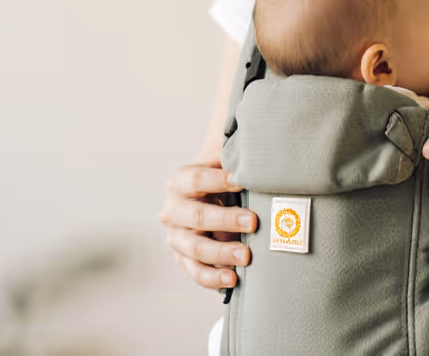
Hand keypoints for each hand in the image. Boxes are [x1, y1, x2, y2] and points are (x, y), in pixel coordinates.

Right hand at [159, 157, 257, 289]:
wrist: (203, 199)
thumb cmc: (218, 180)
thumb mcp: (220, 164)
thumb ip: (232, 155)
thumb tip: (255, 150)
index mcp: (179, 182)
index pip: (197, 179)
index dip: (219, 180)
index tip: (243, 181)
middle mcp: (172, 210)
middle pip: (198, 216)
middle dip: (227, 219)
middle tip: (253, 221)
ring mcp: (176, 237)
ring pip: (196, 248)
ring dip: (222, 253)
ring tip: (246, 256)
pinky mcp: (183, 260)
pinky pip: (196, 273)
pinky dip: (214, 278)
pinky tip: (233, 279)